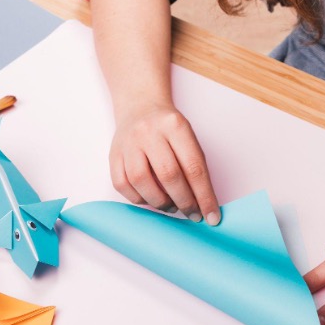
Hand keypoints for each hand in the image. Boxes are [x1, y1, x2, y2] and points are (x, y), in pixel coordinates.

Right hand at [109, 104, 220, 224]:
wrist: (140, 107)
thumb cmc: (168, 129)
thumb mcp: (187, 137)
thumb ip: (194, 166)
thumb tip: (202, 203)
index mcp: (175, 126)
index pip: (194, 167)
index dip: (204, 196)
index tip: (211, 216)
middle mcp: (149, 132)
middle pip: (169, 175)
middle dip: (184, 202)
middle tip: (192, 214)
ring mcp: (128, 143)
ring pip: (142, 182)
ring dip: (160, 202)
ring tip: (171, 206)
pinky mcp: (114, 155)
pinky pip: (123, 184)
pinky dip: (139, 199)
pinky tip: (150, 200)